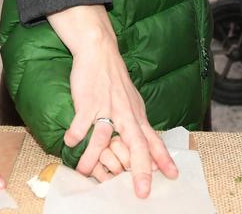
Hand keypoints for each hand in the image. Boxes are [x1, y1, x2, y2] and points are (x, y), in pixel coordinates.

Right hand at [47, 5, 176, 196]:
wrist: (100, 51)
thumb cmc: (114, 79)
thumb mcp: (132, 102)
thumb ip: (136, 124)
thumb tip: (143, 145)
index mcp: (137, 116)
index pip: (153, 140)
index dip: (163, 158)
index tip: (172, 176)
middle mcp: (126, 114)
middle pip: (136, 145)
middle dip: (140, 169)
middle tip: (142, 191)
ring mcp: (107, 108)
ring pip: (103, 138)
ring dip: (93, 157)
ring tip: (85, 172)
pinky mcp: (88, 102)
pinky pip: (81, 122)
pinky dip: (76, 134)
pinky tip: (69, 142)